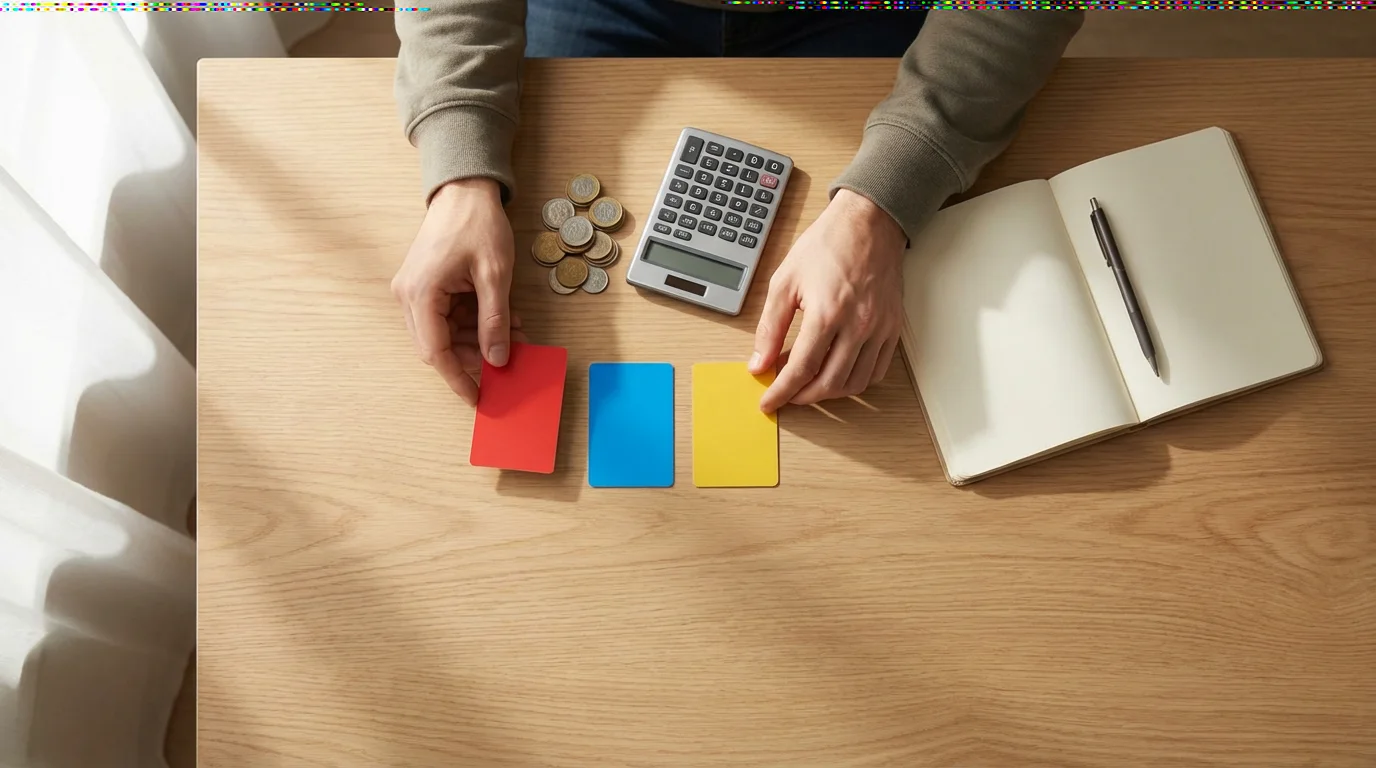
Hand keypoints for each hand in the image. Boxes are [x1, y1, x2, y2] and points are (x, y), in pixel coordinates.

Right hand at [391, 178, 525, 405]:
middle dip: (475, 356)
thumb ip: (495, 321)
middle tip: (510, 359)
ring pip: (445, 333)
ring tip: (516, 333)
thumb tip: (497, 358)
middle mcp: (409, 296)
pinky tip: (503, 319)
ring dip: (478, 338)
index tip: (477, 398)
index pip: (435, 353)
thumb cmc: (477, 224)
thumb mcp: (495, 276)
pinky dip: (474, 322)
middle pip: (438, 346)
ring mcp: (414, 291)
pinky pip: (448, 316)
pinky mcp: (425, 286)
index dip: (458, 379)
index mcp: (420, 294)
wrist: (464, 190)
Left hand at [748, 189, 906, 412]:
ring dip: (830, 393)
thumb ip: (770, 327)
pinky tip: (839, 375)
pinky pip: (877, 371)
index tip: (769, 402)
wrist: (869, 223)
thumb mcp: (785, 281)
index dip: (782, 392)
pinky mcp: (892, 328)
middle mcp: (857, 326)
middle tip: (787, 394)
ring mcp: (879, 329)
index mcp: (826, 314)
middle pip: (829, 384)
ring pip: (855, 383)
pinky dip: (856, 382)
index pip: (801, 369)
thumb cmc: (827, 245)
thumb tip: (758, 363)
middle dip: (803, 397)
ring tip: (810, 385)